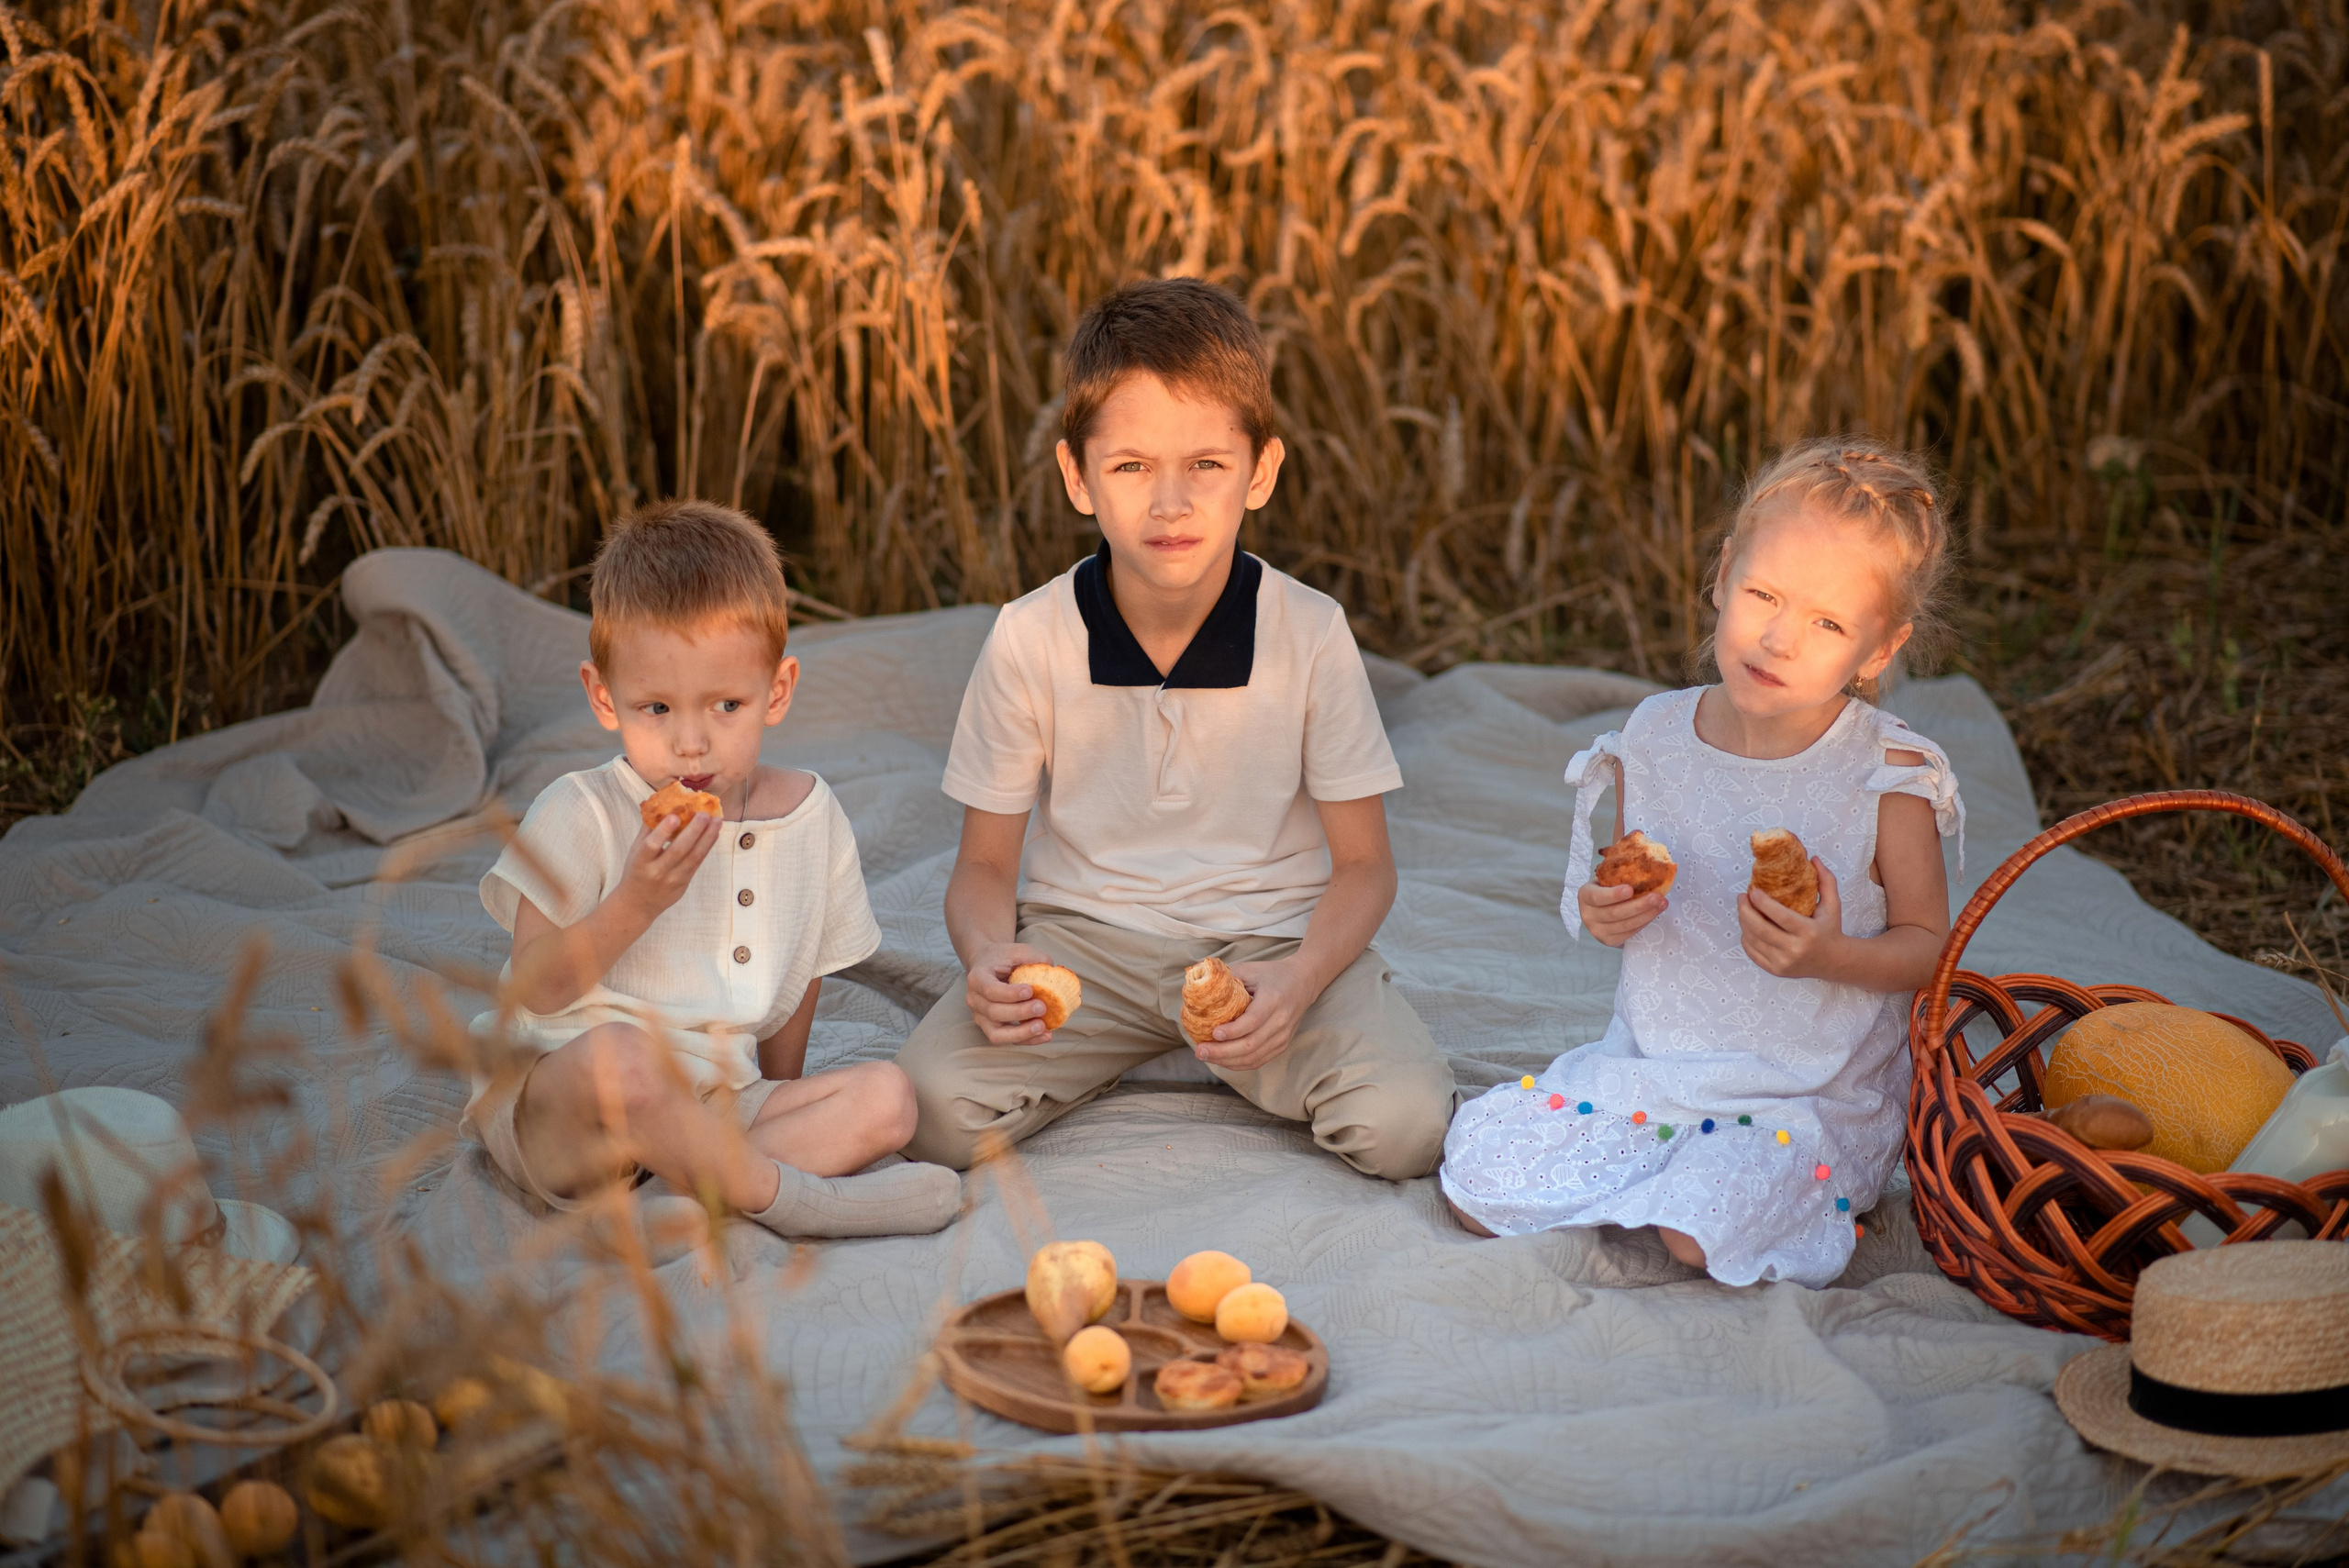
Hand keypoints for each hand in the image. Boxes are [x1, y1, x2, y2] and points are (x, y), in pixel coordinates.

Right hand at [617, 810, 720, 915]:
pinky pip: (697, 863)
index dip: (664, 831)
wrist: (638, 904)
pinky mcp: (684, 884)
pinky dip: (706, 847)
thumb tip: (662, 804)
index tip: (675, 816)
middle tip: (704, 813)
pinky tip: (713, 834)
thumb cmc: (636, 870)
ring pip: (693, 857)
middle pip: (678, 850)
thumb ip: (648, 830)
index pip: (651, 846)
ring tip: (717, 821)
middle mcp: (657, 872)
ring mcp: (673, 880)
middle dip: (694, 831)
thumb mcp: (635, 851)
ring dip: (707, 837)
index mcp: (640, 862)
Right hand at [965, 941, 1056, 1044]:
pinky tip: (1046, 1035)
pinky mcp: (991, 1028)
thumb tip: (1051, 968)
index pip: (989, 989)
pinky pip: (1007, 1039)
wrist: (989, 966)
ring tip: (1043, 1027)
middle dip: (1019, 1012)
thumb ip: (1033, 957)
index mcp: (977, 978)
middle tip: (1042, 1007)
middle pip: (993, 1012)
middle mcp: (974, 1000)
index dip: (1009, 993)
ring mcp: (981, 1017)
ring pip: (997, 1033)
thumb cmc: (1003, 958)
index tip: (1030, 990)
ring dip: (1022, 1033)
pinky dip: (1027, 1040)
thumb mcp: (1017, 950)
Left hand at [1197, 959, 1311, 1072]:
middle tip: (1200, 1051)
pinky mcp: (1282, 1046)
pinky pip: (1258, 1061)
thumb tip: (1198, 988)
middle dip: (1222, 1052)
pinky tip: (1221, 1060)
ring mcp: (1283, 1036)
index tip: (1213, 1033)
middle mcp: (1281, 1021)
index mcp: (1273, 999)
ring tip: (1205, 1056)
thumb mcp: (1250, 969)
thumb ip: (1226, 978)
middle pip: (1250, 1044)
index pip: (1253, 1021)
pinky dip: (1238, 1064)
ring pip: (1253, 1057)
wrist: (1303, 982)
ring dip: (1227, 1061)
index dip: (1233, 1031)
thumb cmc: (1272, 974)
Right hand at [1580, 879, 1665, 946]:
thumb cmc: (1608, 887)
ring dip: (1646, 914)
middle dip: (1638, 905)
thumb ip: (1618, 872)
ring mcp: (1597, 931)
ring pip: (1625, 925)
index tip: (1630, 889)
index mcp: (1585, 895)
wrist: (1601, 909)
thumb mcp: (1607, 878)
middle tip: (1657, 897)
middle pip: (1614, 913)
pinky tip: (1654, 912)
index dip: (1613, 894)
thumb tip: (1645, 861)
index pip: (1597, 896)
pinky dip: (1644, 922)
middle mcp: (1587, 915)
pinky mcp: (1609, 941)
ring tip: (1662, 904)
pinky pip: (1629, 933)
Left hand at [1739, 859, 1846, 978]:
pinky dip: (1746, 937)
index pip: (1778, 915)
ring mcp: (1783, 962)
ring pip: (1753, 940)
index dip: (1761, 901)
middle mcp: (1794, 950)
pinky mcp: (1776, 970)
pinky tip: (1747, 926)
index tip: (1752, 889)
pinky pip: (1752, 952)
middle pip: (1759, 929)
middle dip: (1745, 910)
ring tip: (1743, 908)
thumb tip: (1812, 858)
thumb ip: (1825, 880)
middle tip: (1741, 897)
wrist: (1834, 962)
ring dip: (1743, 921)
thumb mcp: (1833, 905)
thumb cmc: (1831, 929)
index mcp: (1808, 932)